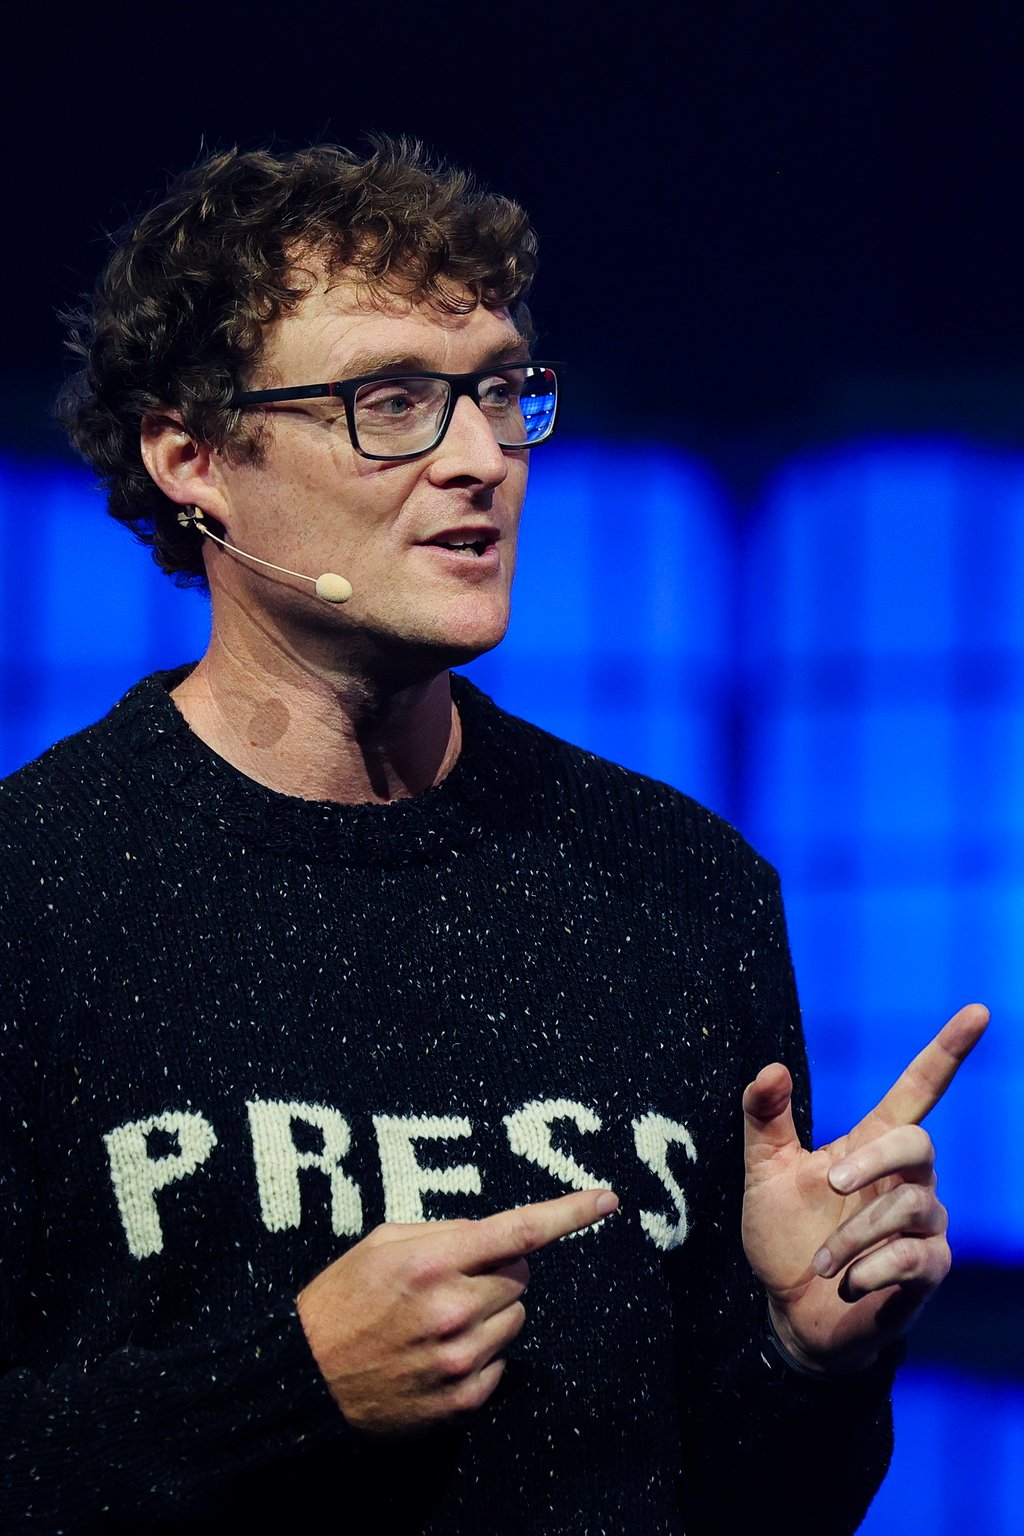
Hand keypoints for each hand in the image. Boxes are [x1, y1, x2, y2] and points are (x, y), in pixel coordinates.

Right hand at [296, 1188, 618, 1434]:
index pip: (519, 1230)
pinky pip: (502, 1364)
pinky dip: (481, 1354)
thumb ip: (444, 1232)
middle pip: (522, 1277)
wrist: (304, 1378)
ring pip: (516, 1319)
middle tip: (453, 1281)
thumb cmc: (342, 1299)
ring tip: (439, 1321)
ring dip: (491, 1313)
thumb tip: (493, 1236)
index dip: (570, 1212)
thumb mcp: (383, 1242)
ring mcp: (460, 1359)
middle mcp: (453, 1310)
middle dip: (498, 1272)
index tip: (608, 1199)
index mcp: (433, 1262)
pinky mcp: (461, 1401)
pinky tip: (438, 1354)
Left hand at [741, 1003, 987, 1373]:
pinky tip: (846, 1284)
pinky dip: (872, 1270)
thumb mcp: (763, 1172)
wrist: (790, 1312)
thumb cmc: (784, 1237)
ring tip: (821, 1263)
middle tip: (828, 1183)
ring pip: (910, 1207)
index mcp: (874, 1144)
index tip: (977, 1012)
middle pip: (919, 1143)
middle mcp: (908, 1179)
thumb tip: (772, 1068)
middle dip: (875, 1162)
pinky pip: (918, 1259)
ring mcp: (923, 1226)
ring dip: (856, 1235)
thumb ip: (765, 1119)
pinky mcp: (928, 1273)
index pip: (921, 1088)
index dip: (948, 1051)